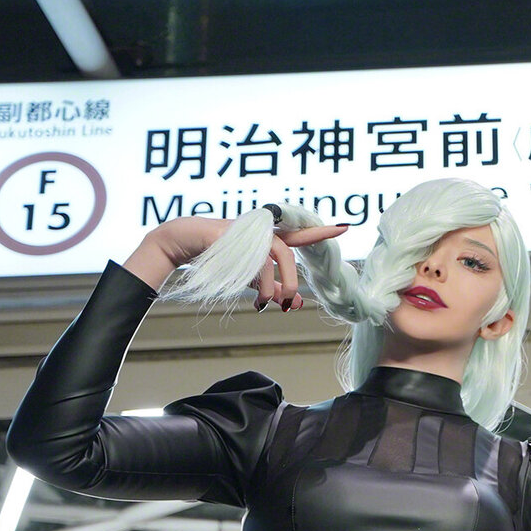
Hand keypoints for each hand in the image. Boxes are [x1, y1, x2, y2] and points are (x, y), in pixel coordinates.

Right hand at [123, 217, 350, 307]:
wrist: (184, 243)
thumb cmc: (220, 259)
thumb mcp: (251, 279)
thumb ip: (273, 288)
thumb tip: (296, 304)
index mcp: (268, 239)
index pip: (299, 234)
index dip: (321, 231)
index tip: (346, 226)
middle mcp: (261, 232)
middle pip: (289, 253)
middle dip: (293, 281)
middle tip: (290, 303)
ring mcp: (248, 233)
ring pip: (276, 257)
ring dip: (279, 285)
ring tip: (272, 302)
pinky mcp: (234, 237)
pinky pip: (257, 263)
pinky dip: (262, 285)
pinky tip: (258, 299)